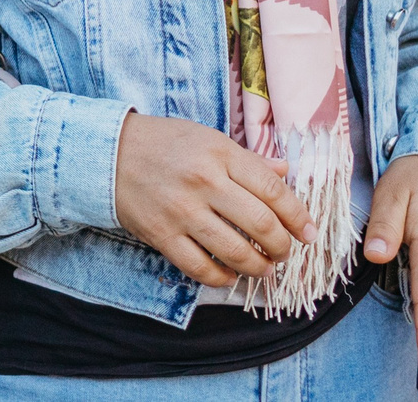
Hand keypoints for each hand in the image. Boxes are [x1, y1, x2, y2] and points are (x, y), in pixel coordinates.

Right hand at [112, 112, 310, 285]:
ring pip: (235, 252)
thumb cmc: (164, 142)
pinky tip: (231, 276)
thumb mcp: (209, 138)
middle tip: (286, 252)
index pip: (274, 190)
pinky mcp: (162, 234)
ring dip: (259, 267)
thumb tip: (286, 173)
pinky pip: (201, 268)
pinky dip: (223, 279)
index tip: (309, 233)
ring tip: (266, 268)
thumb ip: (248, 160)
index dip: (299, 217)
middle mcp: (204, 182)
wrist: (108, 151)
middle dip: (283, 246)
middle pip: (261, 225)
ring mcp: (182, 211)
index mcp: (220, 154)